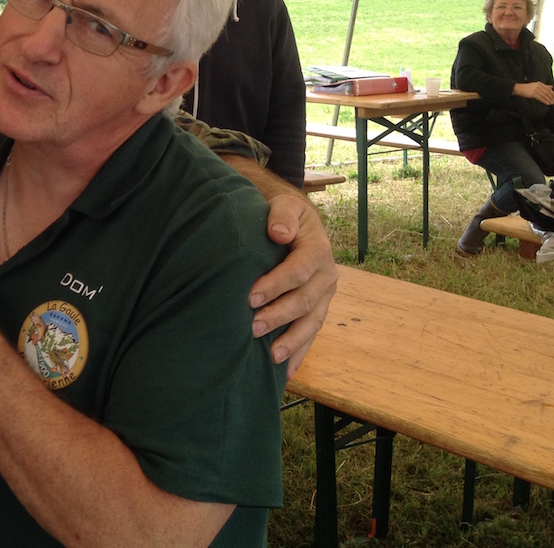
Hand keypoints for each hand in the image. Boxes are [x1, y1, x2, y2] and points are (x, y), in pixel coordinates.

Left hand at [249, 194, 336, 377]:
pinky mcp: (317, 308)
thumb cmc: (283, 214)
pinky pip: (311, 333)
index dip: (276, 284)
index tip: (251, 296)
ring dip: (292, 341)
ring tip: (271, 356)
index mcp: (318, 250)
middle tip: (253, 327)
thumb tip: (279, 232)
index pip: (298, 270)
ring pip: (312, 322)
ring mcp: (324, 295)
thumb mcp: (284, 205)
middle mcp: (326, 275)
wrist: (296, 220)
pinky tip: (286, 371)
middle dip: (280, 315)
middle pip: (305, 300)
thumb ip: (281, 215)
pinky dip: (300, 352)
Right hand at [514, 81, 553, 104]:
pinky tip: (547, 103)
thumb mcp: (536, 85)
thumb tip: (551, 87)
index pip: (548, 88)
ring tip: (551, 103)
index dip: (552, 93)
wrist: (518, 88)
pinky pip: (540, 98)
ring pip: (544, 95)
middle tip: (553, 101)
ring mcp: (535, 89)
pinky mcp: (532, 93)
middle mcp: (538, 86)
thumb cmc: (527, 87)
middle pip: (547, 92)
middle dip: (551, 97)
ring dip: (548, 100)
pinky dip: (544, 101)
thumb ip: (544, 86)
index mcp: (539, 83)